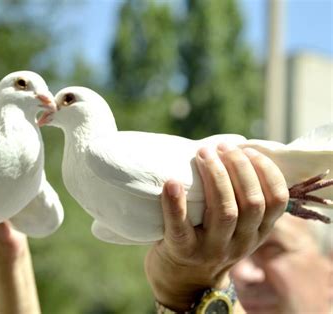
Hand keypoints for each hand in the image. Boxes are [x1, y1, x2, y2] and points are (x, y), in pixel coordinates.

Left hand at [145, 143, 288, 310]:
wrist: (183, 282)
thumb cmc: (207, 240)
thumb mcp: (235, 228)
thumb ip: (241, 201)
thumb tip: (233, 150)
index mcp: (257, 232)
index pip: (276, 201)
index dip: (266, 172)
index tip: (249, 150)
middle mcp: (240, 243)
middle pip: (251, 202)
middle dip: (239, 168)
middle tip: (221, 147)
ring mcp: (213, 249)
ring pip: (224, 211)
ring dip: (215, 177)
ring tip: (203, 154)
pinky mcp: (183, 252)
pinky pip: (180, 226)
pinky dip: (175, 202)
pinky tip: (171, 182)